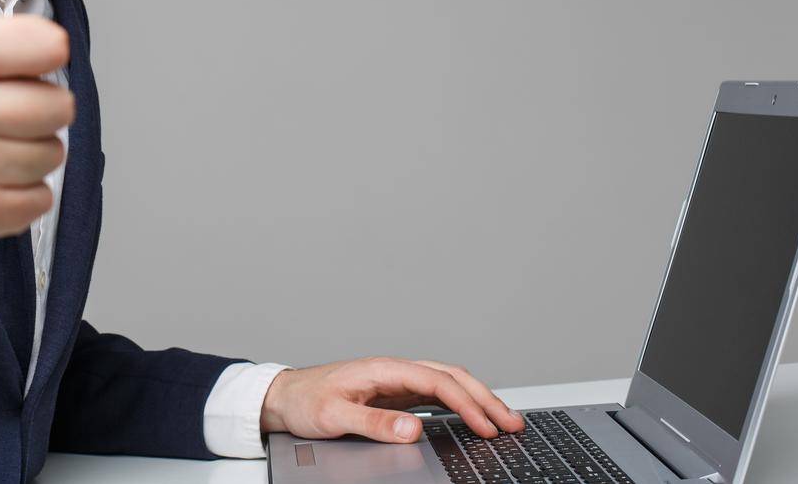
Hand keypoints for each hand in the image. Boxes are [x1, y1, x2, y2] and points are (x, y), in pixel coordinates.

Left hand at [259, 356, 524, 442]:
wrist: (285, 396)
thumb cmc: (306, 401)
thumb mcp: (334, 415)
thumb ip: (374, 423)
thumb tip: (413, 427)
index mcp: (384, 369)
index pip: (437, 382)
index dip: (466, 404)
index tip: (486, 427)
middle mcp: (394, 371)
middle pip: (451, 377)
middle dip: (485, 398)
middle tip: (512, 423)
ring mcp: (396, 382)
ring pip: (448, 383)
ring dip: (478, 399)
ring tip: (504, 420)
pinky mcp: (395, 395)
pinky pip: (437, 395)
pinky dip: (461, 404)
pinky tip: (473, 418)